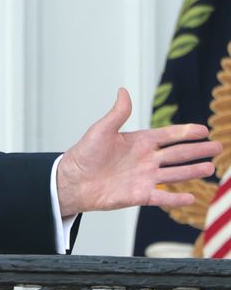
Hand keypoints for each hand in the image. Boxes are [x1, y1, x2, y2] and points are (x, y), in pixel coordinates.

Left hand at [56, 87, 219, 216]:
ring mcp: (144, 177)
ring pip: (174, 174)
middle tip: (218, 147)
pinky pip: (162, 197)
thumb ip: (117, 113)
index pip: (168, 136)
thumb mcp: (101, 130)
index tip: (203, 129)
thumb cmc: (84, 154)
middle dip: (197, 151)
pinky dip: (176, 199)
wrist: (72, 181)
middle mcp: (145, 160)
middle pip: (177, 154)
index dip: (185, 132)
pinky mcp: (138, 195)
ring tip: (211, 168)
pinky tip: (192, 197)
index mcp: (138, 142)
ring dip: (192, 171)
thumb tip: (123, 90)